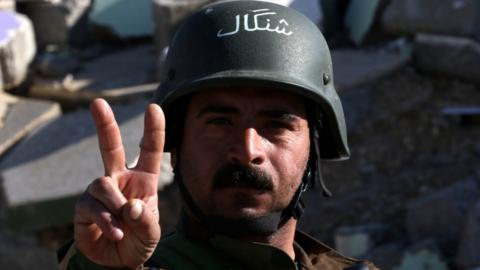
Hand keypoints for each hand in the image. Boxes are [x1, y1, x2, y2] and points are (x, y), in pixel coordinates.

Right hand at [74, 99, 164, 268]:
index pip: (149, 151)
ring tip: (123, 227)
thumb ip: (146, 220)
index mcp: (143, 180)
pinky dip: (106, 222)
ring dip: (115, 206)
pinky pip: (93, 207)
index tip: (154, 108)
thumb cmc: (138, 240)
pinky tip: (116, 234)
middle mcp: (120, 179)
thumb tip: (130, 205)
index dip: (153, 130)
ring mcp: (100, 192)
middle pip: (110, 147)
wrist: (118, 263)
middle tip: (98, 103)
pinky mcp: (84, 207)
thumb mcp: (151, 233)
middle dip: (105, 125)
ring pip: (103, 184)